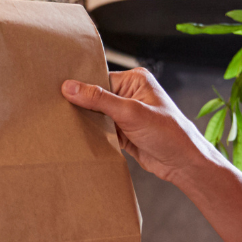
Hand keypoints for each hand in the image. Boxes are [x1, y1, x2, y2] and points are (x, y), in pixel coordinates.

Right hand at [64, 68, 208, 184]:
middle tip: (58, 109)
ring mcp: (125, 114)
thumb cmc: (168, 133)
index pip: (99, 78)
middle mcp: (130, 94)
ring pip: (95, 114)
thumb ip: (99, 99)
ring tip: (65, 123)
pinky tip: (78, 135)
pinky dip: (91, 133)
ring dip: (85, 120)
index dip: (81, 86)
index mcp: (135, 80)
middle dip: (81, 104)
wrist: (183, 164)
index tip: (59, 92)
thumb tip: (70, 87)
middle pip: (95, 96)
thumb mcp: (130, 112)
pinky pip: (100, 128)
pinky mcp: (122, 131)